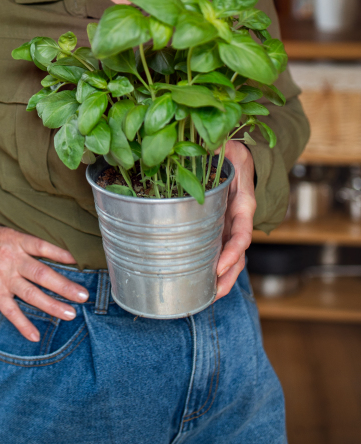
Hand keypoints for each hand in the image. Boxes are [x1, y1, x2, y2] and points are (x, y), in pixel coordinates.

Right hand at [0, 223, 88, 341]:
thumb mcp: (1, 231)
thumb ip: (20, 241)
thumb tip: (42, 250)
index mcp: (16, 240)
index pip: (44, 247)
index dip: (62, 254)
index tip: (79, 262)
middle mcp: (12, 259)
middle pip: (44, 274)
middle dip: (65, 286)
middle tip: (83, 295)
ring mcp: (2, 277)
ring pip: (32, 294)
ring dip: (53, 305)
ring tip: (70, 314)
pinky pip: (11, 311)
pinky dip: (23, 324)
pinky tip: (35, 335)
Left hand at [215, 140, 255, 300]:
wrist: (242, 157)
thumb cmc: (234, 153)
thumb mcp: (230, 148)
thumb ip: (219, 148)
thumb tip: (205, 145)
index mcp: (243, 205)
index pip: (242, 233)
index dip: (233, 251)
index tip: (221, 265)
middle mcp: (239, 220)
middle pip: (238, 254)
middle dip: (228, 276)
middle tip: (213, 293)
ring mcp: (231, 227)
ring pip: (231, 259)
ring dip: (222, 280)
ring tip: (207, 298)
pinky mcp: (221, 229)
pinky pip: (220, 252)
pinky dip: (214, 269)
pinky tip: (200, 283)